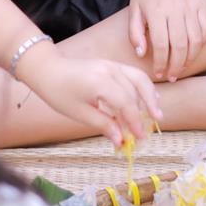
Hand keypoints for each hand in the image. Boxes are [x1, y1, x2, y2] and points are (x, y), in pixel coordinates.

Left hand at [16, 47, 161, 146]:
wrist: (48, 70)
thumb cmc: (60, 93)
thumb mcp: (80, 113)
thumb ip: (104, 125)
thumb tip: (121, 141)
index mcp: (100, 83)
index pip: (126, 103)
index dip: (135, 122)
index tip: (139, 138)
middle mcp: (110, 70)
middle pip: (135, 93)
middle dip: (142, 114)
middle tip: (147, 132)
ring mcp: (112, 65)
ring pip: (139, 79)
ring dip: (149, 97)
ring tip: (156, 114)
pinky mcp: (112, 64)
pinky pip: (133, 74)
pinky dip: (143, 87)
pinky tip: (148, 98)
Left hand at [127, 0, 205, 81]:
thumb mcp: (134, 10)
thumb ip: (135, 33)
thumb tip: (141, 54)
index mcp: (155, 11)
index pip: (159, 44)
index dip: (159, 63)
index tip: (158, 73)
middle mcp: (174, 9)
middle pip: (178, 45)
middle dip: (176, 66)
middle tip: (172, 76)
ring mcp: (190, 6)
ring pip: (195, 39)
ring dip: (190, 58)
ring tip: (183, 67)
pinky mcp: (201, 3)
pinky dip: (202, 42)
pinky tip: (194, 50)